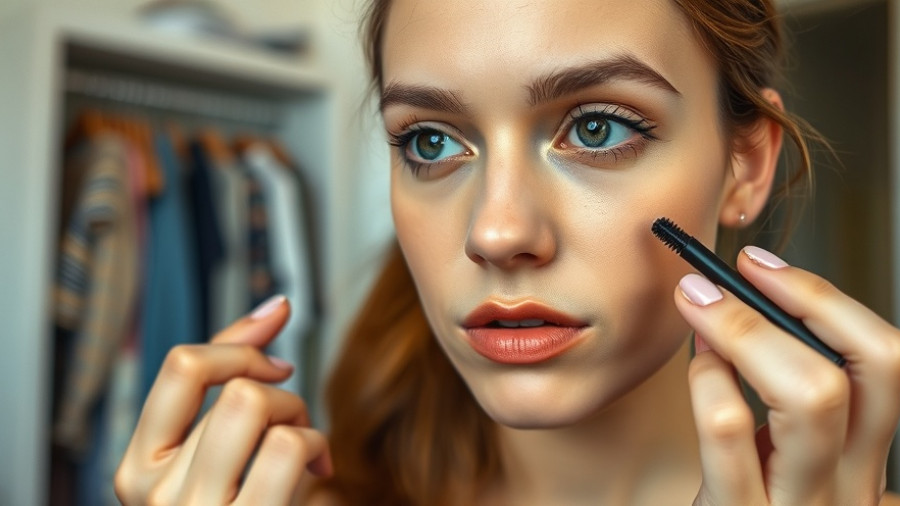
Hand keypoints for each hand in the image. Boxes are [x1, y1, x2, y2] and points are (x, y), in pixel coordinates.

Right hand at [114, 296, 332, 504]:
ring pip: (256, 404)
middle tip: (295, 424)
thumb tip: (276, 305)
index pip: (181, 366)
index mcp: (136, 469)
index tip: (276, 364)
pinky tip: (318, 467)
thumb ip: (229, 378)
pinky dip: (318, 444)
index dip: (241, 350)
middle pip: (235, 389)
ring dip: (299, 416)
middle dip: (282, 395)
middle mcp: (156, 495)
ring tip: (306, 446)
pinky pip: (289, 444)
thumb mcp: (215, 450)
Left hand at [675, 246, 899, 504]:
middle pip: (866, 372)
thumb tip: (731, 305)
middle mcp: (849, 485)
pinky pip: (731, 433)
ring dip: (745, 332)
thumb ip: (778, 397)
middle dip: (795, 305)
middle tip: (721, 276)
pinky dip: (708, 381)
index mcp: (863, 462)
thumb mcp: (780, 461)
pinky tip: (694, 367)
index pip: (889, 365)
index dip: (830, 303)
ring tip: (697, 306)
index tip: (762, 265)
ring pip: (811, 397)